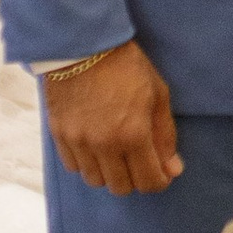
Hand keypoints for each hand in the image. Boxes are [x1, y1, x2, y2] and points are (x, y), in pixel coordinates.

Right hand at [42, 40, 182, 194]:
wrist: (82, 45)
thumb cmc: (125, 66)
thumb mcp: (158, 94)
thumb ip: (165, 136)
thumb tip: (173, 169)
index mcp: (133, 134)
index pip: (149, 182)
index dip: (160, 181)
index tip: (161, 172)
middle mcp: (104, 145)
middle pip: (121, 187)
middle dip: (135, 179)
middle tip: (139, 160)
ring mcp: (78, 141)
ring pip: (95, 181)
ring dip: (109, 173)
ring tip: (115, 152)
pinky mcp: (59, 135)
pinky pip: (74, 166)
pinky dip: (86, 163)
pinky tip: (95, 145)